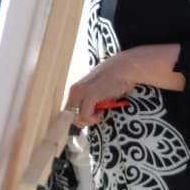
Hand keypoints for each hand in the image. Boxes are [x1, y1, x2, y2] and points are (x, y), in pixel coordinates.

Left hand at [65, 44, 183, 127]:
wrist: (124, 68)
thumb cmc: (113, 80)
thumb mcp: (94, 90)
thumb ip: (85, 100)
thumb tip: (80, 118)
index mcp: (73, 88)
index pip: (64, 109)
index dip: (73, 118)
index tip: (84, 120)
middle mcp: (73, 89)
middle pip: (67, 115)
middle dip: (80, 121)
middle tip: (94, 116)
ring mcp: (81, 91)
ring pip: (75, 117)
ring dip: (88, 120)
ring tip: (99, 112)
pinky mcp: (90, 94)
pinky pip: (85, 116)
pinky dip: (94, 118)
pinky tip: (102, 111)